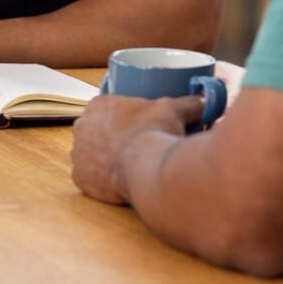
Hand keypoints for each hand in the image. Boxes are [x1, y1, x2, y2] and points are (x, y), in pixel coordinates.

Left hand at [71, 94, 202, 203]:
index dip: (122, 118)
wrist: (146, 168)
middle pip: (95, 131)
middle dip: (110, 139)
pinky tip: (114, 183)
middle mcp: (81, 126)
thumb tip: (204, 101)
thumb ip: (188, 104)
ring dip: (103, 160)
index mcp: (98, 105)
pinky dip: (100, 181)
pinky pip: (88, 178)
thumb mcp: (174, 111)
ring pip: (90, 155)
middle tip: (134, 148)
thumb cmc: (156, 133)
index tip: (136, 128)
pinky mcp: (80, 178)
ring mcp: (78, 153)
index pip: (106, 109)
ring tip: (127, 167)